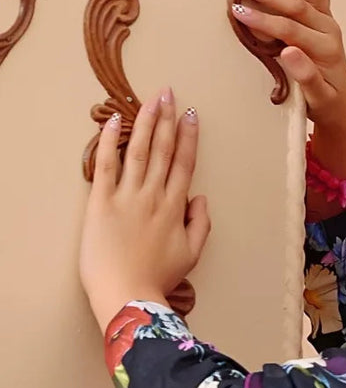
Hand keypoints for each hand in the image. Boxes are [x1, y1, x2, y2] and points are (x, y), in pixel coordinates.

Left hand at [79, 88, 210, 332]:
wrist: (128, 294)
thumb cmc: (158, 278)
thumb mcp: (191, 255)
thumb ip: (200, 224)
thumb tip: (201, 198)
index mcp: (175, 207)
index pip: (184, 164)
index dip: (188, 137)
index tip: (191, 115)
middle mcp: (153, 195)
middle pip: (163, 150)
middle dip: (167, 119)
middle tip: (169, 94)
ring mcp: (127, 196)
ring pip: (139, 150)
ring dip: (146, 121)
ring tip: (151, 99)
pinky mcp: (101, 201)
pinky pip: (106, 164)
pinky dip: (109, 140)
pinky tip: (114, 120)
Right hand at [232, 0, 345, 179]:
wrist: (342, 107)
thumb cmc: (325, 105)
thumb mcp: (316, 99)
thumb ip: (305, 76)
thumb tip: (289, 52)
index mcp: (325, 50)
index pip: (290, 29)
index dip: (264, 19)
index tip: (239, 12)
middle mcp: (330, 32)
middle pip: (298, 6)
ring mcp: (330, 24)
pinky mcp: (328, 22)